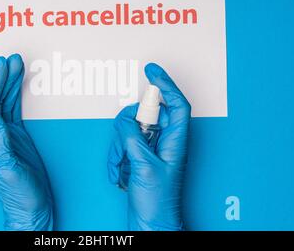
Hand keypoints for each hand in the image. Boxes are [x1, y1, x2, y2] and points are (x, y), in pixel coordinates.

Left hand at [0, 54, 52, 230]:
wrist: (30, 208)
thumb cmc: (18, 195)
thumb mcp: (8, 169)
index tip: (2, 67)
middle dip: (1, 78)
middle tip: (9, 58)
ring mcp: (6, 135)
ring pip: (6, 102)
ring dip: (10, 83)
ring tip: (16, 63)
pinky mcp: (18, 138)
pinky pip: (16, 110)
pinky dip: (18, 95)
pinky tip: (21, 85)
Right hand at [108, 63, 190, 230]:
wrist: (151, 224)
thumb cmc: (157, 202)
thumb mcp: (143, 166)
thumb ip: (133, 137)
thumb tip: (124, 119)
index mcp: (175, 141)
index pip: (176, 103)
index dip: (165, 83)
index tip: (151, 69)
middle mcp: (164, 142)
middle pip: (146, 115)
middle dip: (128, 126)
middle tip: (124, 143)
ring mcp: (151, 149)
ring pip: (130, 130)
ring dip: (119, 147)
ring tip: (121, 167)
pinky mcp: (139, 157)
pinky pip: (123, 144)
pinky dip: (117, 156)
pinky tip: (120, 173)